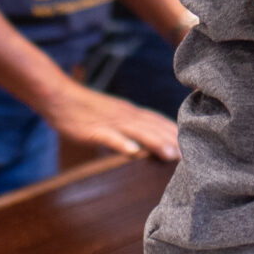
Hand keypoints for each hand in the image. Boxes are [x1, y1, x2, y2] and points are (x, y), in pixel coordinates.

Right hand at [39, 81, 180, 162]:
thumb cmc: (86, 110)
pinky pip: (108, 136)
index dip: (177, 133)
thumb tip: (146, 143)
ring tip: (171, 155)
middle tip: (192, 157)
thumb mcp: (113, 116)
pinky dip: (121, 143)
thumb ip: (130, 127)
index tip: (194, 146)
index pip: (159, 122)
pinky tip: (132, 152)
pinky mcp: (92, 129)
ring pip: (136, 131)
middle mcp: (125, 115)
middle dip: (174, 141)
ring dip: (155, 142)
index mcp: (130, 112)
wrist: (59, 96)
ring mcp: (109, 121)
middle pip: (154, 127)